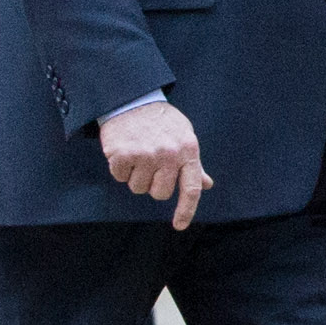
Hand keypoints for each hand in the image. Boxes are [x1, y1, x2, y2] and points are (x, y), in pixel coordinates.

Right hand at [100, 94, 211, 230]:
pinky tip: (123, 150)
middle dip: (152, 184)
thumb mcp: (183, 136)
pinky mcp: (124, 154)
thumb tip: (206, 184)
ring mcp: (147, 154)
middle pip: (160, 193)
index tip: (179, 225)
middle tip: (150, 163)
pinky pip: (120, 178)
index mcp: (188, 149)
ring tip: (137, 153)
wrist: (131, 99)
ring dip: (135, 176)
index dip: (186, 210)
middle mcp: (169, 154)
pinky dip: (119, 168)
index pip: (191, 188)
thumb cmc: (160, 121)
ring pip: (138, 188)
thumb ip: (193, 163)